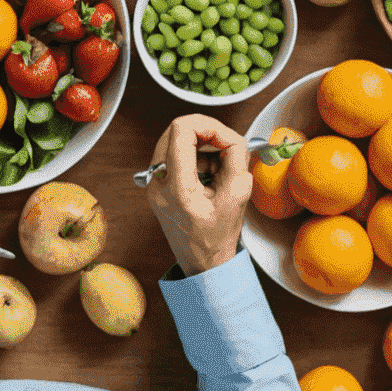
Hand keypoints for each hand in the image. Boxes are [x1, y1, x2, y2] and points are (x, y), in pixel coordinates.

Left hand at [146, 114, 250, 275]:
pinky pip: (174, 155)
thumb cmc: (217, 238)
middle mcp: (158, 182)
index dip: (209, 126)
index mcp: (177, 187)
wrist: (202, 265)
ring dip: (202, 145)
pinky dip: (195, 156)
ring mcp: (154, 183)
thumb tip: (233, 139)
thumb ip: (236, 160)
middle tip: (227, 147)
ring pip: (174, 141)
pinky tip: (211, 174)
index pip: (182, 131)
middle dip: (206, 133)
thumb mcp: (237, 197)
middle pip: (176, 131)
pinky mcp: (158, 185)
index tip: (228, 139)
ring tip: (221, 166)